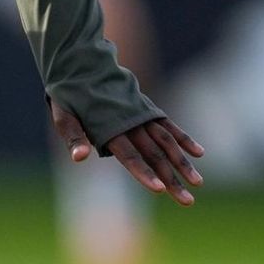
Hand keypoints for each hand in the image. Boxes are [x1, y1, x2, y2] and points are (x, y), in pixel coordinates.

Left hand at [50, 103, 204, 206]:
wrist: (82, 63)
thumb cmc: (69, 95)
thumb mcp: (63, 116)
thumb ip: (74, 137)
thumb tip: (80, 158)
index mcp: (110, 127)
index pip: (129, 156)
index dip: (143, 173)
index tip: (159, 189)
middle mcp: (131, 122)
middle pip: (155, 155)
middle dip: (172, 178)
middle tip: (187, 201)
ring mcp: (143, 114)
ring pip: (167, 142)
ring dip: (183, 162)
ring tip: (198, 183)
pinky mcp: (148, 108)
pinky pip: (169, 126)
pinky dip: (184, 138)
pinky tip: (199, 153)